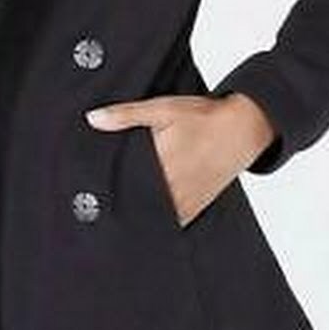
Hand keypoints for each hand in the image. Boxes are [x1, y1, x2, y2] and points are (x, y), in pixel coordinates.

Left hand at [85, 92, 276, 225]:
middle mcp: (172, 189)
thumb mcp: (162, 109)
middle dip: (117, 204)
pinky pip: (171, 220)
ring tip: (112, 217)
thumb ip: (125, 115)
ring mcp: (185, 202)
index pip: (123, 185)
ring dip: (137, 214)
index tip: (85, 194)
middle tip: (91, 207)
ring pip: (152, 217)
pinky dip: (157, 219)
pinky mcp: (195, 207)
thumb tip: (92, 119)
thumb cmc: (204, 117)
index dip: (104, 191)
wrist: (243, 129)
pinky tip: (143, 216)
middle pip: (135, 204)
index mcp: (160, 166)